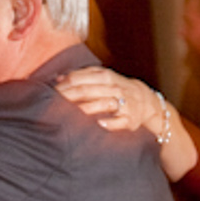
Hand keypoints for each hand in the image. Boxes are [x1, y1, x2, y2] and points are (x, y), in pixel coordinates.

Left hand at [54, 67, 197, 180]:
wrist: (148, 101)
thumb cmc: (118, 89)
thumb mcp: (103, 78)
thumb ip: (82, 76)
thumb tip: (57, 79)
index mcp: (107, 76)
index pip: (82, 78)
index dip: (66, 84)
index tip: (52, 92)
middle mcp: (115, 88)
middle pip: (89, 90)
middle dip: (70, 97)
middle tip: (54, 105)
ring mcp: (124, 103)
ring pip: (104, 104)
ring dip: (87, 108)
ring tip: (72, 115)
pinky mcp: (130, 119)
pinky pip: (120, 121)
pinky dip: (110, 122)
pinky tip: (99, 124)